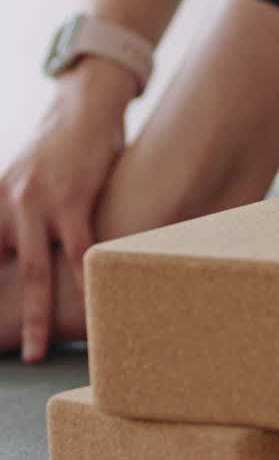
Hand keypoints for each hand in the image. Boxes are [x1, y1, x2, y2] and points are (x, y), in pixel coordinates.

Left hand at [1, 57, 135, 362]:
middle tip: (11, 353)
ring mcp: (37, 201)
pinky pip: (77, 250)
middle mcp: (5, 203)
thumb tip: (22, 244)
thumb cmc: (63, 146)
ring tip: (39, 350)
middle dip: (0, 315)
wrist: (85, 106)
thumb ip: (17, 210)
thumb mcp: (24, 176)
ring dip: (37, 316)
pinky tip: (87, 304)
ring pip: (32, 272)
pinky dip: (82, 280)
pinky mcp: (72, 198)